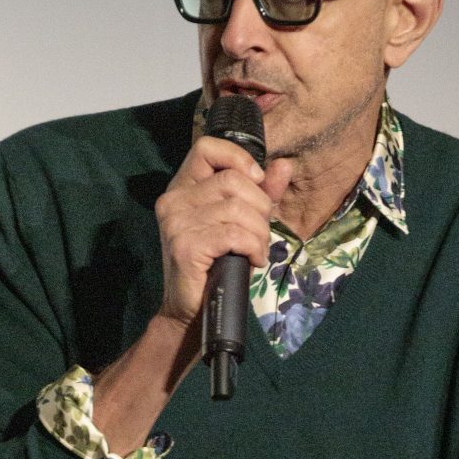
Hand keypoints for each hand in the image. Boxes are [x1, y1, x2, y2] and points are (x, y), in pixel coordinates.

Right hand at [154, 136, 294, 327]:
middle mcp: (174, 200)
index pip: (207, 147)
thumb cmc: (217, 266)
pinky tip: (252, 260)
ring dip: (259, 233)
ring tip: (256, 250)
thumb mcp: (241, 223)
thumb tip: (283, 165)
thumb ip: (261, 193)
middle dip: (260, 208)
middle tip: (260, 233)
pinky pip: (235, 234)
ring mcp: (177, 222)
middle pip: (234, 180)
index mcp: (183, 187)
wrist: (192, 311)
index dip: (238, 158)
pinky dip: (253, 248)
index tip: (257, 182)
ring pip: (238, 209)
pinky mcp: (185, 245)